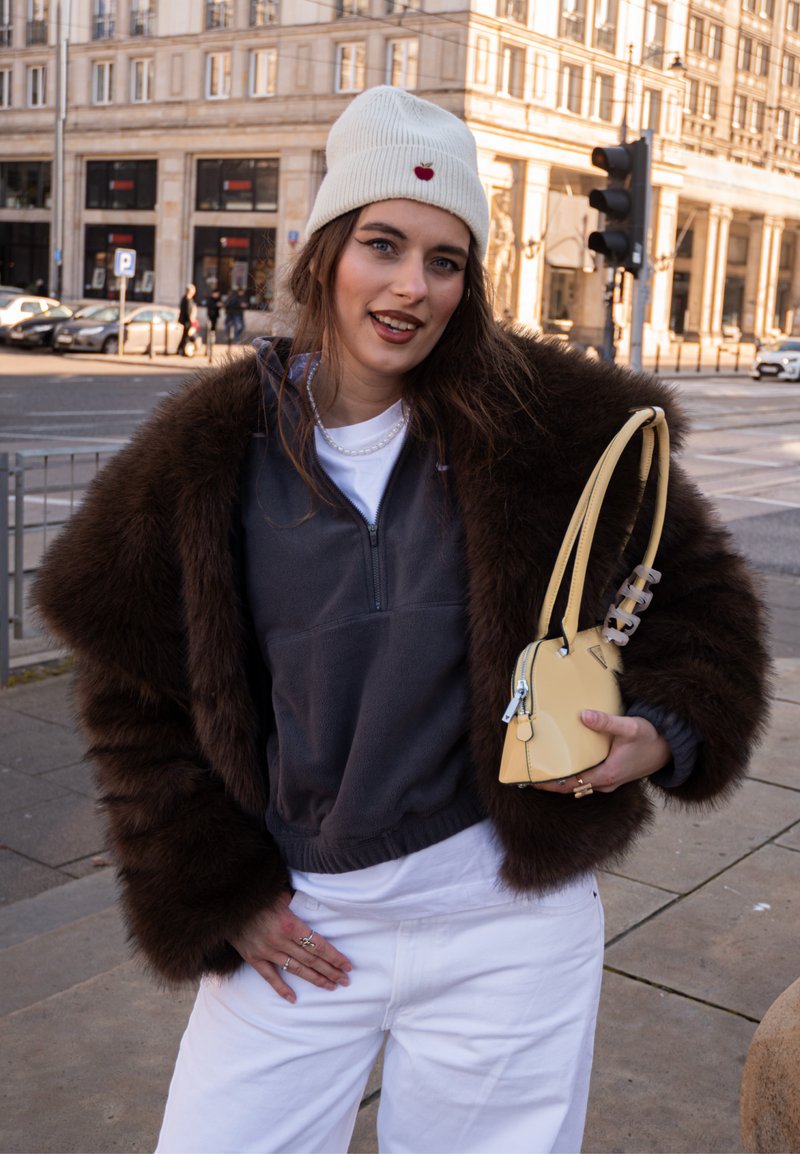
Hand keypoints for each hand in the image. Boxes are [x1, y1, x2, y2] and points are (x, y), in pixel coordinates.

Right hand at [230, 891, 352, 1003]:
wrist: (227, 904)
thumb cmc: (257, 895)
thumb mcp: (280, 893)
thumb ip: (297, 901)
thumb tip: (315, 902)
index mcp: (290, 924)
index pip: (318, 945)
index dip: (334, 957)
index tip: (347, 966)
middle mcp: (281, 941)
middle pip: (311, 960)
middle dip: (330, 970)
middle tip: (345, 980)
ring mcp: (267, 952)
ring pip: (296, 969)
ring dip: (315, 979)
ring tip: (330, 986)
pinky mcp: (254, 958)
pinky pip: (270, 977)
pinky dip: (282, 989)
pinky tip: (293, 999)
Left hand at [532, 710, 670, 795]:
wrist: (670, 748)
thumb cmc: (650, 737)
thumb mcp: (629, 727)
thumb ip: (606, 722)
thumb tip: (584, 716)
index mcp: (606, 774)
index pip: (571, 783)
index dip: (551, 783)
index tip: (532, 780)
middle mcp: (606, 782)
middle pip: (572, 787)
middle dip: (552, 783)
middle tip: (532, 774)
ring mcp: (610, 781)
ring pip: (580, 785)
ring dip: (563, 780)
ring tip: (545, 770)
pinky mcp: (613, 776)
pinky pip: (589, 780)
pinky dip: (575, 776)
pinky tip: (568, 765)